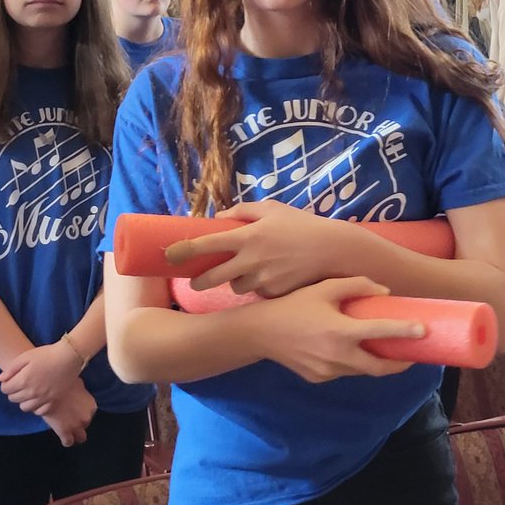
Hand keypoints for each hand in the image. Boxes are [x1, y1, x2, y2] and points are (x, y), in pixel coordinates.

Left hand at [0, 341, 81, 412]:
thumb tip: (1, 379)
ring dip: (23, 401)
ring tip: (28, 391)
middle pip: (13, 399)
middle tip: (19, 383)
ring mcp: (43, 397)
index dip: (5, 384)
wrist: (69, 357)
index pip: (5, 389)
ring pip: (25, 407)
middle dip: (13, 392)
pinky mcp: (53, 400)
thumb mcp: (26, 356)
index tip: (11, 379)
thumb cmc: (47, 354)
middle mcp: (32, 392)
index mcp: (23, 380)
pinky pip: (39, 411)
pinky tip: (38, 398)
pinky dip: (36, 407)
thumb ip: (11, 368)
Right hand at [40, 378, 96, 447]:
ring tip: (69, 432)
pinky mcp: (65, 432)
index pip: (90, 413)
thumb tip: (78, 390)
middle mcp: (87, 418)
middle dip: (79, 423)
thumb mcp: (77, 384)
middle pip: (85, 425)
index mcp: (91, 406)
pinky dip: (66, 441)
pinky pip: (68, 442)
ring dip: (75, 435)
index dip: (81, 412)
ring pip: (81, 438)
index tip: (75, 410)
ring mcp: (76, 427)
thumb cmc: (63, 383)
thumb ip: (80, 391)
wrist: (50, 391)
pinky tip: (63, 438)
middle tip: (70, 419)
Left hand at [167, 201, 357, 297]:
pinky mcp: (274, 295)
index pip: (206, 245)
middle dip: (199, 281)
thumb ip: (243, 211)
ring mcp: (263, 280)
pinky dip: (259, 288)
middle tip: (196, 280)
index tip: (170, 254)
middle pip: (212, 278)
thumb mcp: (273, 209)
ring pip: (235, 287)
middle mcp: (251, 260)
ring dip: (235, 281)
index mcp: (248, 236)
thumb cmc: (301, 225)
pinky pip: (257, 294)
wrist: (334, 251)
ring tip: (250, 271)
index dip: (184, 250)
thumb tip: (218, 219)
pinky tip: (272, 277)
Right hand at [258, 276, 425, 382]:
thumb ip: (356, 286)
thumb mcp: (324, 288)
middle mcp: (338, 356)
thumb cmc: (293, 305)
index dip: (406, 332)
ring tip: (380, 349)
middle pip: (379, 368)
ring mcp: (328, 371)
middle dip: (399, 364)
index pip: (382, 333)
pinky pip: (343, 371)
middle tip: (410, 354)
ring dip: (374, 362)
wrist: (260, 332)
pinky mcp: (319, 378)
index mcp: (341, 332)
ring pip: (361, 370)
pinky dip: (351, 362)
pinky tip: (347, 350)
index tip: (424, 331)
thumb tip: (384, 293)